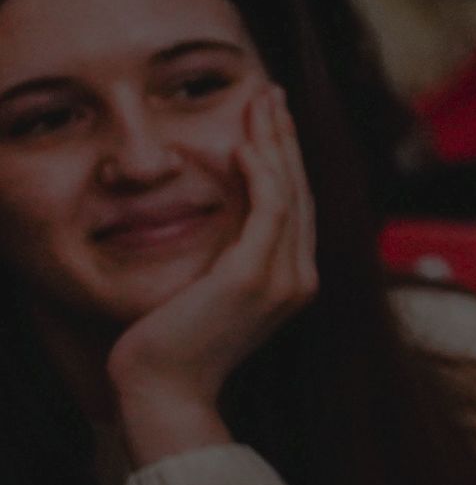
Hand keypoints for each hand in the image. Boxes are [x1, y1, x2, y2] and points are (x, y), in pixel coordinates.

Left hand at [104, 84, 317, 465]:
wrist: (164, 389)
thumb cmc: (172, 348)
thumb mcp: (206, 296)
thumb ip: (225, 263)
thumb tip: (218, 231)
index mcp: (293, 283)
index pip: (296, 208)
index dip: (286, 160)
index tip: (269, 122)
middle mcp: (299, 279)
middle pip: (301, 192)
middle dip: (286, 139)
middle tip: (272, 95)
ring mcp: (282, 279)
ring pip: (290, 193)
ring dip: (276, 142)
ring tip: (262, 103)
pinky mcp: (254, 277)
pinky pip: (269, 210)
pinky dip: (262, 173)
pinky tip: (245, 144)